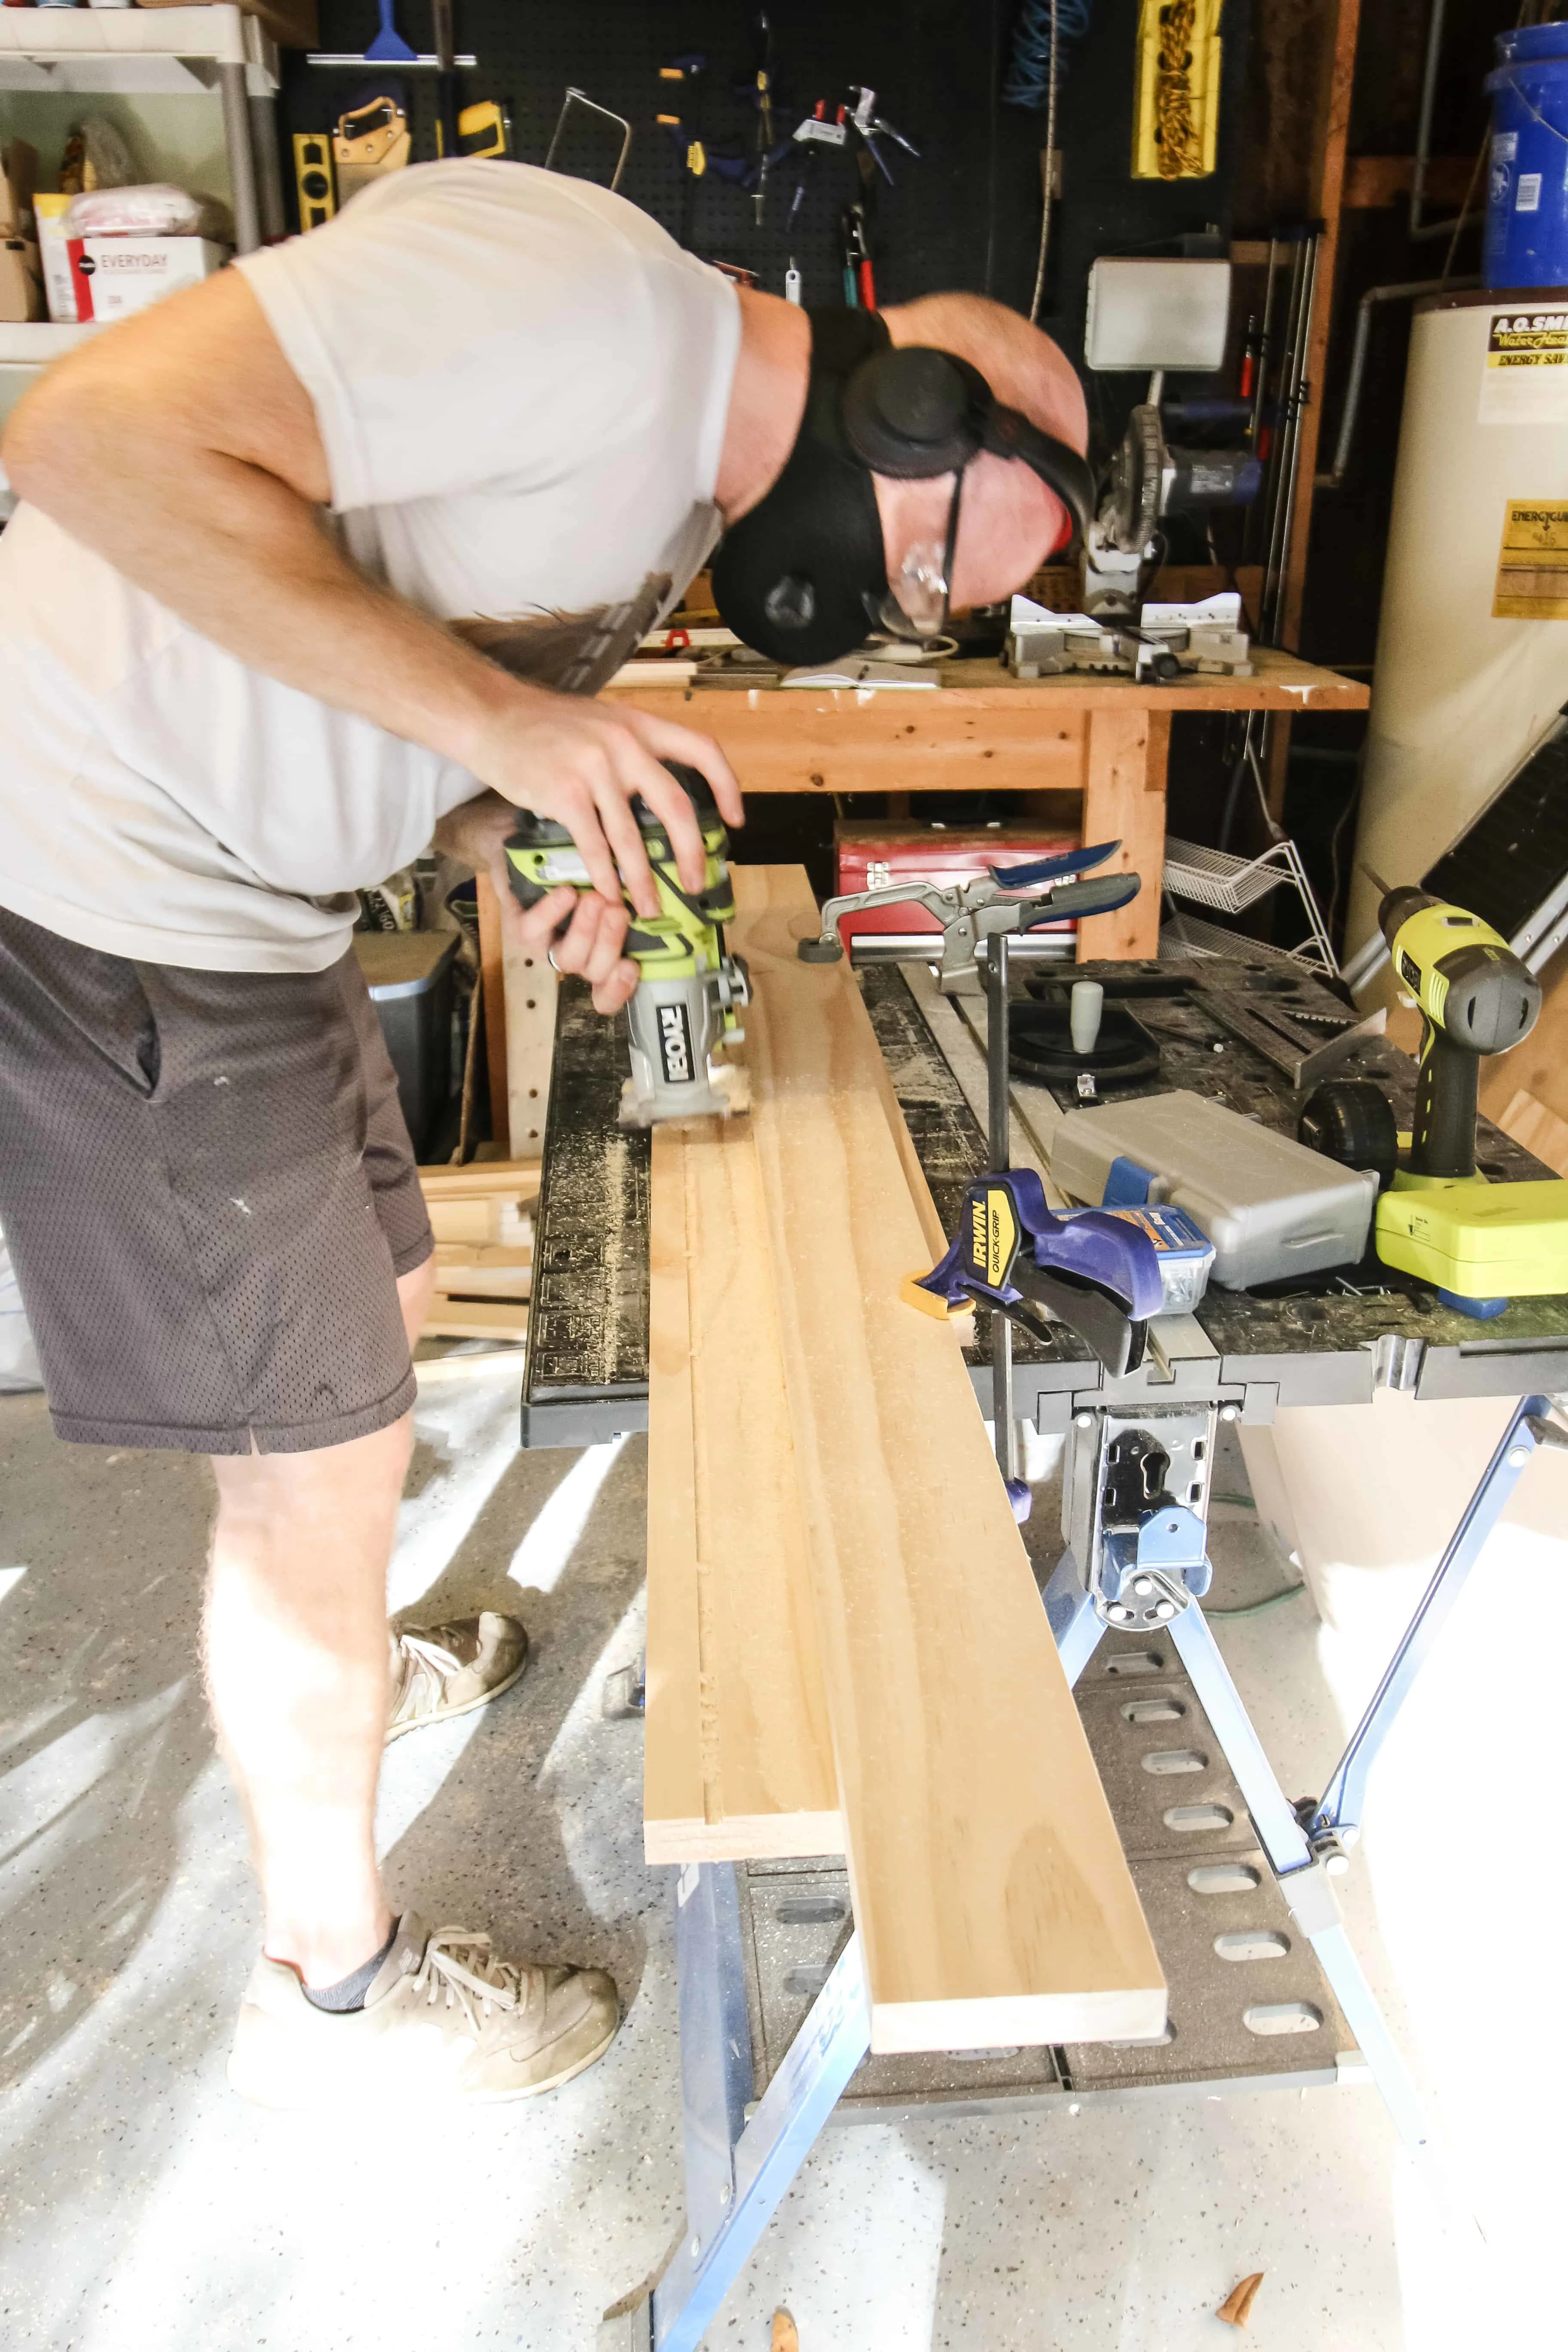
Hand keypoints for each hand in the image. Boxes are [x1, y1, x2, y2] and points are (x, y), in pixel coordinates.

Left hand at [433, 792, 638, 1015]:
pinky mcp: (520, 926)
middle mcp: (576, 955)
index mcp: (601, 953)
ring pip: (568, 959)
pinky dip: (552, 914)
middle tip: (618, 911)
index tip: (633, 966)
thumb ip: (637, 894)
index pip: (608, 994)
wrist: (521, 837)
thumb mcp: (614, 874)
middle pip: (595, 972)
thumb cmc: (576, 860)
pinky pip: (534, 932)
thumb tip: (668, 896)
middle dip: (609, 944)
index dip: (620, 989)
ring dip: (586, 931)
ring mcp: (548, 944)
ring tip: (596, 900)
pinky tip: (568, 893)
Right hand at [464, 683, 742, 920]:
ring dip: (644, 879)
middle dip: (692, 851)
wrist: (493, 716)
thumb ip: (635, 749)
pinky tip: (608, 894)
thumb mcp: (603, 722)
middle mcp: (624, 743)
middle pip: (676, 804)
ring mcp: (594, 768)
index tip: (734, 820)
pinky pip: (593, 845)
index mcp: (641, 725)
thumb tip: (664, 795)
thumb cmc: (548, 726)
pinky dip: (604, 875)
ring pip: (631, 836)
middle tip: (696, 883)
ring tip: (649, 906)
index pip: (702, 750)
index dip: (727, 786)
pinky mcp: (564, 793)